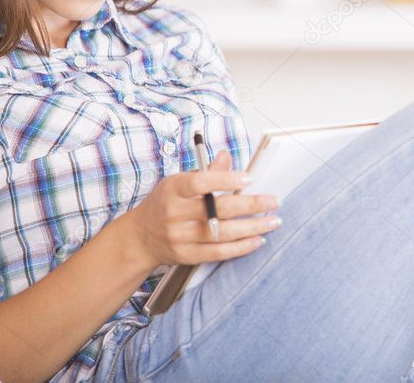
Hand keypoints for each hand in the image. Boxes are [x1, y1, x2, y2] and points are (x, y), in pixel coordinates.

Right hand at [118, 150, 280, 272]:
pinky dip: (240, 247)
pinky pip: (218, 253)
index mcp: (173, 190)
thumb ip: (205, 172)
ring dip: (252, 227)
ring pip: (222, 233)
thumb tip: (227, 156)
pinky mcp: (187, 255)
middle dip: (250, 205)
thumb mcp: (178, 182)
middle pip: (217, 209)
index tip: (249, 178)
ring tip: (273, 221)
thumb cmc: (165, 204)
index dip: (225, 180)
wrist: (140, 237)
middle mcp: (175, 213)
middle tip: (274, 201)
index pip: (199, 183)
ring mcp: (180, 237)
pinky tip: (257, 240)